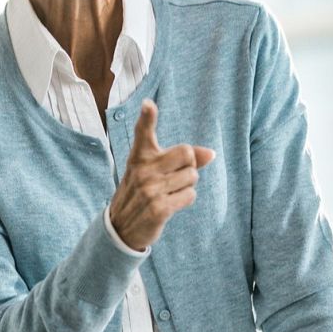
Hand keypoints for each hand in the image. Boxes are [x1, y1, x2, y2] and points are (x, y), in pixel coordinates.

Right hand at [108, 101, 214, 249]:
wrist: (121, 227)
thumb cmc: (143, 191)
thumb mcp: (154, 171)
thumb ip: (182, 159)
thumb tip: (211, 153)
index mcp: (139, 157)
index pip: (143, 132)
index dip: (147, 117)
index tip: (148, 104)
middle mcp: (143, 170)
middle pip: (187, 154)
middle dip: (190, 166)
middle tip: (174, 177)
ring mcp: (150, 189)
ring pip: (192, 176)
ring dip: (187, 186)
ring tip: (169, 193)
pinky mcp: (159, 209)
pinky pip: (190, 195)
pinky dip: (185, 199)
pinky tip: (170, 204)